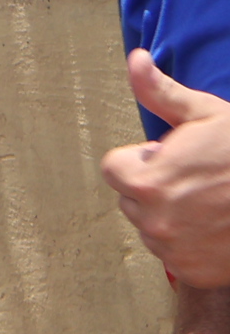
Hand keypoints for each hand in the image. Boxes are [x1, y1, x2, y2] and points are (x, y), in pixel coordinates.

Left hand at [102, 54, 229, 286]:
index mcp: (146, 182)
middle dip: (155, 186)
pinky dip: (192, 244)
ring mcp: (174, 253)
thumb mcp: (207, 114)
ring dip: (171, 215)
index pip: (114, 168)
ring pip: (153, 228)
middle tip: (198, 177)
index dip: (143, 157)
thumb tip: (134, 59)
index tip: (172, 154)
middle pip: (130, 200)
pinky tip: (220, 227)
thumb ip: (161, 92)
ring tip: (212, 202)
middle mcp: (153, 223)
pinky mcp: (195, 274)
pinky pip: (176, 256)